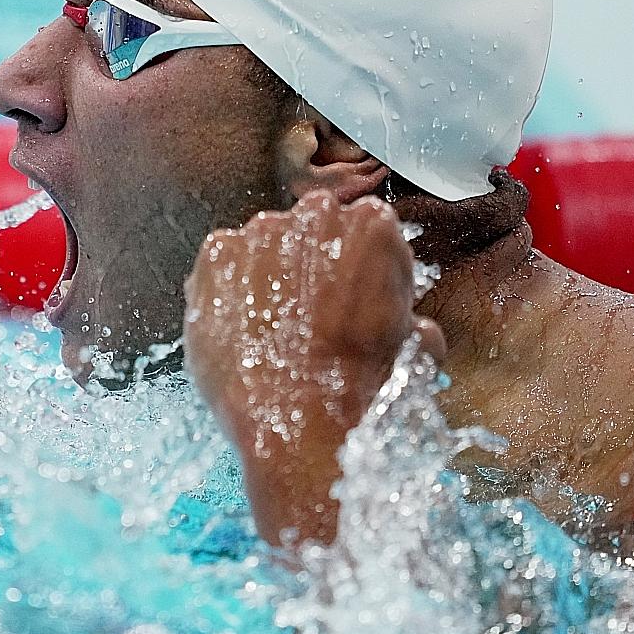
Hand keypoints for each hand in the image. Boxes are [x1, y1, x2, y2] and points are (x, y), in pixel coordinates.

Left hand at [182, 191, 444, 543]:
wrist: (299, 420)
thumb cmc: (361, 386)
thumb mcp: (414, 352)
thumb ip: (413, 323)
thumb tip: (416, 331)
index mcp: (373, 225)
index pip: (364, 227)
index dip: (358, 266)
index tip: (351, 294)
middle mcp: (315, 214)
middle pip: (312, 228)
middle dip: (312, 262)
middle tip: (311, 313)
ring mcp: (260, 231)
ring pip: (264, 243)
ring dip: (268, 273)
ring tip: (273, 326)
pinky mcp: (217, 254)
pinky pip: (223, 261)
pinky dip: (228, 287)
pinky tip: (242, 324)